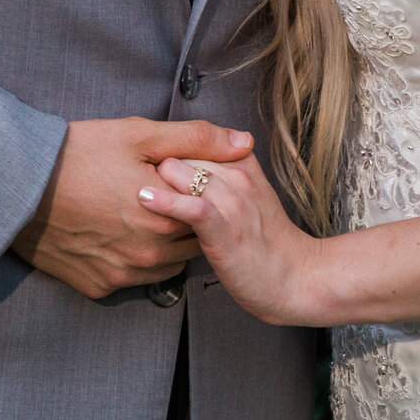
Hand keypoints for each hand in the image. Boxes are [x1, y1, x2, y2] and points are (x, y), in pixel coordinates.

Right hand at [13, 117, 253, 299]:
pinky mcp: (97, 287)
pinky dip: (132, 259)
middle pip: (189, 242)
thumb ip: (197, 139)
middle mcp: (148, 254)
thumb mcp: (139, 133)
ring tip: (139, 212)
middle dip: (183, 220)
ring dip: (162, 243)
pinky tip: (114, 232)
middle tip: (160, 194)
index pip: (208, 214)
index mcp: (165, 216)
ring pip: (164, 264)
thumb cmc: (78, 152)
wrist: (15, 184)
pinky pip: (131, 278)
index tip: (184, 179)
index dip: (199, 194)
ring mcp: (122, 275)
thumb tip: (245, 142)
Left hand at [138, 154, 324, 326]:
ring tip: (123, 183)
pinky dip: (166, 201)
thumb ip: (221, 175)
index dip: (164, 150)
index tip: (138, 160)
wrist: (297, 278)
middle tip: (124, 173)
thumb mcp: (248, 196)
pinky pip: (192, 207)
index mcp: (241, 164)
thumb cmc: (266, 242)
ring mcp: (233, 201)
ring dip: (153, 177)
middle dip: (153, 161)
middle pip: (183, 153)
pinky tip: (144, 200)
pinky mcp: (225, 228)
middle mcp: (237, 176)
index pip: (194, 141)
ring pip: (185, 173)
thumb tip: (182, 164)